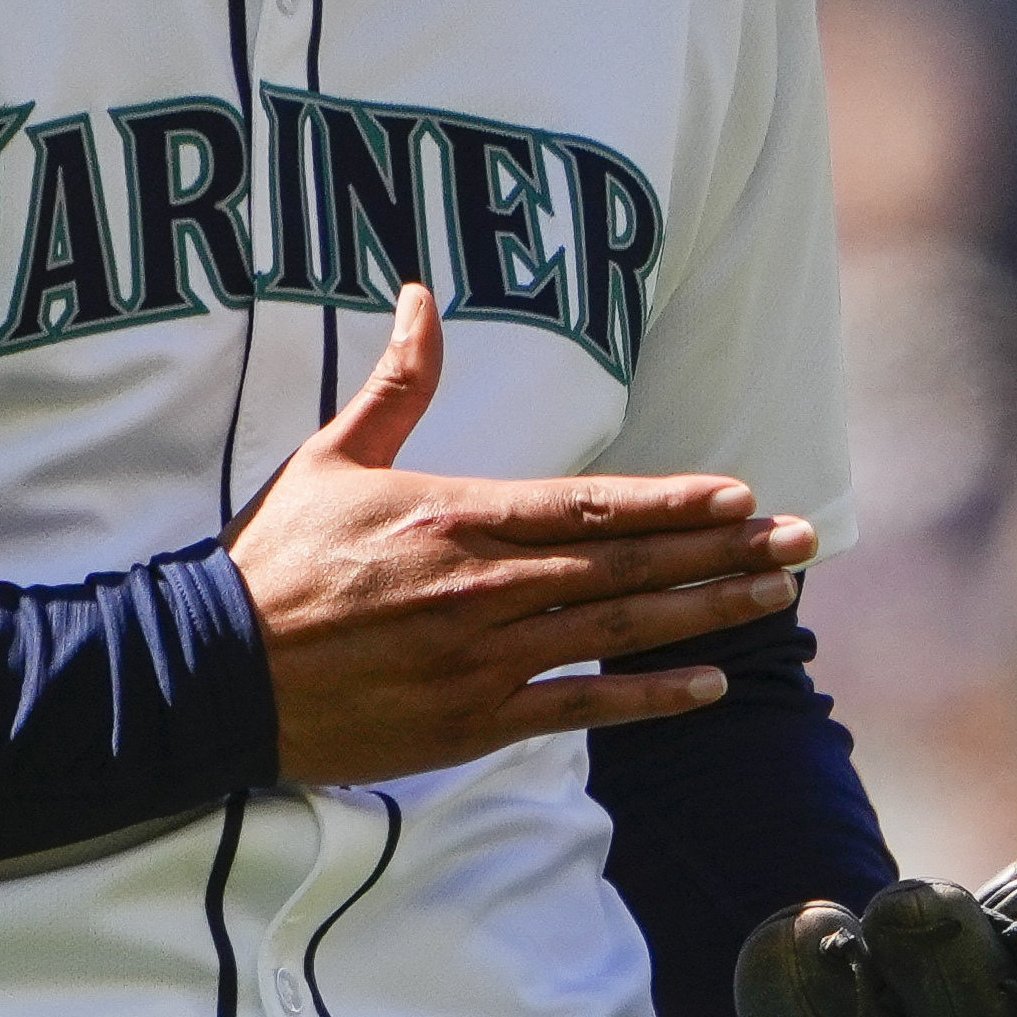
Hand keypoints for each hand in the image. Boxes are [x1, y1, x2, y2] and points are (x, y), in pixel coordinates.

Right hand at [231, 284, 812, 786]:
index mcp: (459, 517)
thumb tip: (422, 294)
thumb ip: (396, 383)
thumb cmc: (276, 561)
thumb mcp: (333, 457)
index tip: (741, 494)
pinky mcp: (473, 722)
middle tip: (803, 539)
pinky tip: (709, 685)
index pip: (590, 506)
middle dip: (723, 552)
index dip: (673, 501)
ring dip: (708, 613)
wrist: (214, 672)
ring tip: (779, 598)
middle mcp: (487, 587)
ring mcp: (485, 659)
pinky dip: (648, 698)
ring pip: (620, 631)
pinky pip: (579, 707)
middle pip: (628, 565)